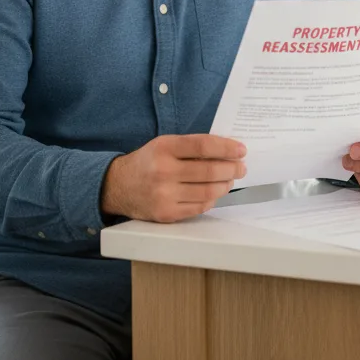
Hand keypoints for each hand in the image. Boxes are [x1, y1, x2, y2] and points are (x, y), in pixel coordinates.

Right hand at [102, 135, 246, 222]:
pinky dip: (212, 200)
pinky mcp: (166, 213)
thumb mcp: (163, 145)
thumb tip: (227, 151)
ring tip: (229, 180)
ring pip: (208, 192)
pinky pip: (199, 207)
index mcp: (164, 148)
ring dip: (225, 186)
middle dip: (232, 169)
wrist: (118, 186)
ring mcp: (164, 194)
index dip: (226, 148)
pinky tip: (214, 193)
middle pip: (210, 171)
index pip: (203, 146)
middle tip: (241, 167)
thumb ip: (191, 147)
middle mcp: (163, 171)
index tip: (241, 150)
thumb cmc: (148, 163)